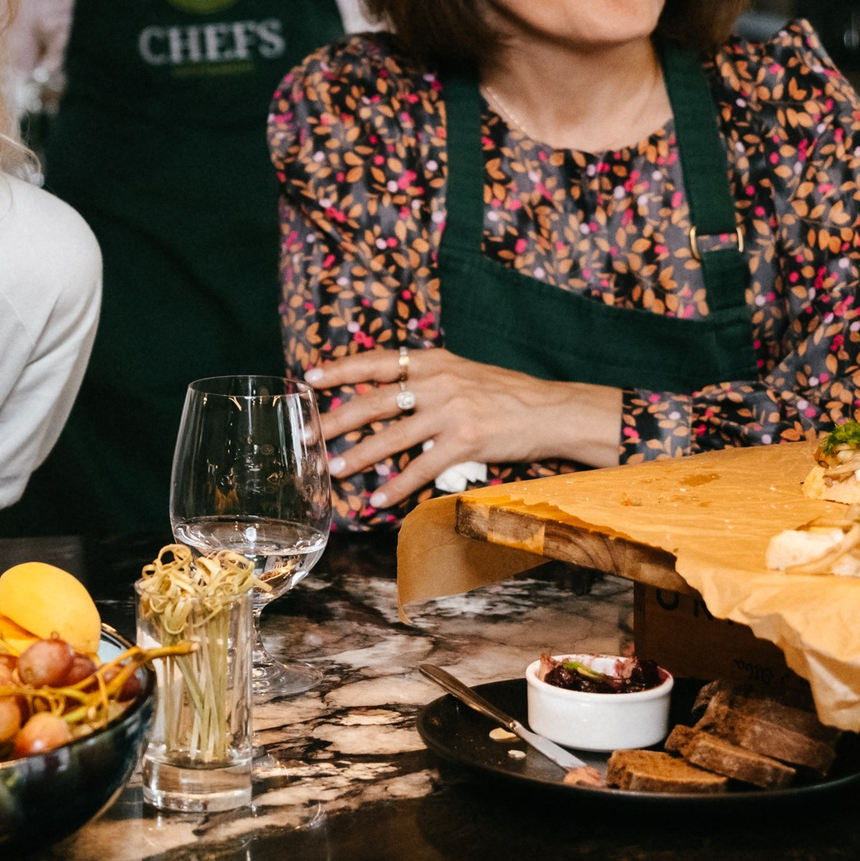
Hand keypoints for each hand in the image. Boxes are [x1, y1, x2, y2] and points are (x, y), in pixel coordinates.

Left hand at [305, 347, 623, 510]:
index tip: (310, 378)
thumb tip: (382, 388)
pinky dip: (396, 486)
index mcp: (433, 361)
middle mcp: (438, 382)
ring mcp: (451, 412)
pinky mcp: (465, 443)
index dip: (340, 370)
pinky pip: (421, 468)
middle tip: (307, 434)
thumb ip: (425, 377)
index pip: (375, 362)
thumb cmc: (504, 393)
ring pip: (392, 437)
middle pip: (373, 401)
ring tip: (333, 468)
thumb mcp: (461, 371)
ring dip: (358, 456)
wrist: (552, 411)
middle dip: (335, 419)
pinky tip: (378, 499)